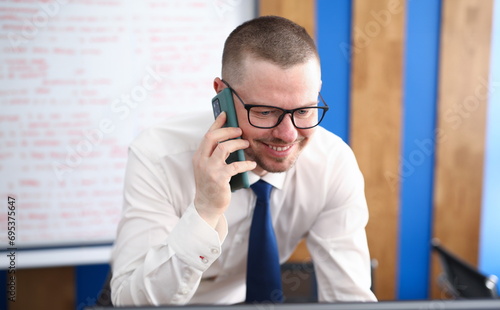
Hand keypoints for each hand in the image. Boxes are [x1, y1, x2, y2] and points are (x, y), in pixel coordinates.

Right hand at [192, 112, 256, 227]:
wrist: (207, 206)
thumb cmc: (212, 184)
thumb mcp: (209, 167)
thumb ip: (215, 154)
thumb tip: (231, 139)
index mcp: (199, 156)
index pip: (207, 135)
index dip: (217, 123)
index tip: (225, 113)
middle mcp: (201, 161)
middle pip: (213, 137)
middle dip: (228, 130)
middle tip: (240, 131)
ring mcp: (209, 169)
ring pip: (224, 147)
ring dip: (238, 144)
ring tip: (247, 144)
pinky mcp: (219, 178)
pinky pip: (235, 165)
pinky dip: (246, 163)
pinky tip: (252, 164)